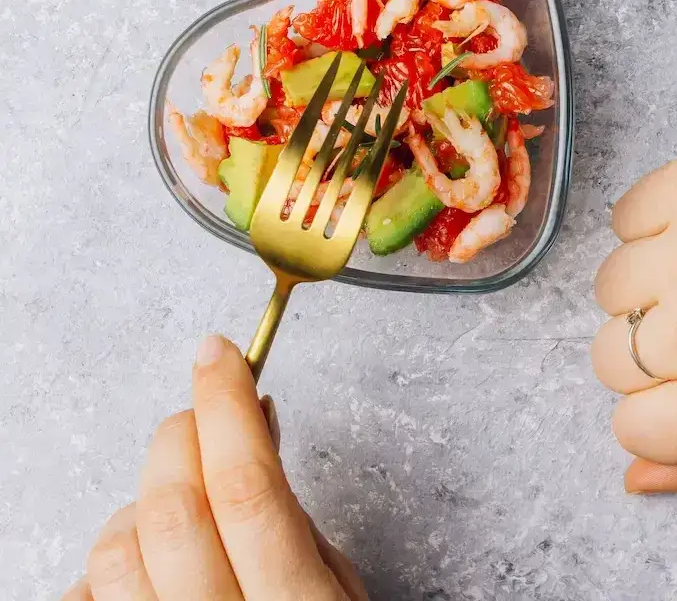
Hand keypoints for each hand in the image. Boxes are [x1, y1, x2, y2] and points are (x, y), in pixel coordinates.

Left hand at [64, 336, 366, 600]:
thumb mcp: (340, 591)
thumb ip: (295, 521)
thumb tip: (253, 428)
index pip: (247, 486)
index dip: (227, 406)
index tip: (220, 355)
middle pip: (172, 510)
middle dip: (181, 437)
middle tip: (203, 417)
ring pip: (115, 550)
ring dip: (142, 505)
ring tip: (180, 509)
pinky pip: (80, 598)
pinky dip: (105, 565)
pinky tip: (147, 567)